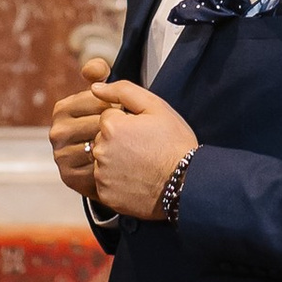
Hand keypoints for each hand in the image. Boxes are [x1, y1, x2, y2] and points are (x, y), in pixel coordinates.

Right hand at [49, 57, 112, 197]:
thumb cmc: (113, 127)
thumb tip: (97, 68)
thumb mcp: (106, 99)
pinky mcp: (69, 177)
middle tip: (129, 133)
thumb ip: (100, 77)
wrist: (117, 166)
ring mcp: (60, 155)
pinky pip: (97, 168)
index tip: (123, 113)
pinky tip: (117, 165)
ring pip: (98, 146)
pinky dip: (110, 167)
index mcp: (62, 109)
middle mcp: (57, 132)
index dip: (116, 107)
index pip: (97, 101)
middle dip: (118, 127)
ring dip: (116, 147)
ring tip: (125, 148)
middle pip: (98, 124)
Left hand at [87, 81, 197, 222]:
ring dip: (116, 161)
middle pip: (102, 139)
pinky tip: (136, 179)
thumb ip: (123, 91)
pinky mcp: (105, 194)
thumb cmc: (175, 145)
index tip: (143, 132)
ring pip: (103, 161)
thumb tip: (96, 86)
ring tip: (142, 165)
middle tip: (144, 149)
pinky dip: (117, 181)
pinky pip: (105, 182)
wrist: (186, 184)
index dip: (127, 122)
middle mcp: (101, 150)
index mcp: (111, 126)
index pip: (108, 117)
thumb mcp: (156, 107)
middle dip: (119, 141)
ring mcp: (102, 175)